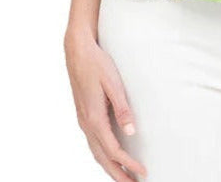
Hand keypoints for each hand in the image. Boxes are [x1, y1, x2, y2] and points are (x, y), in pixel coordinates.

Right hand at [64, 29, 149, 179]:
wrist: (77, 51)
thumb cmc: (97, 64)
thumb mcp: (113, 83)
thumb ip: (122, 108)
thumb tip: (131, 133)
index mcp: (94, 118)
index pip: (113, 150)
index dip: (129, 164)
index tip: (143, 173)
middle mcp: (86, 123)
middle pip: (102, 157)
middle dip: (118, 174)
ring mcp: (83, 120)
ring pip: (96, 152)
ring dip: (109, 167)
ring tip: (123, 176)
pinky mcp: (83, 115)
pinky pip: (93, 142)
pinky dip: (102, 155)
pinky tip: (110, 156)